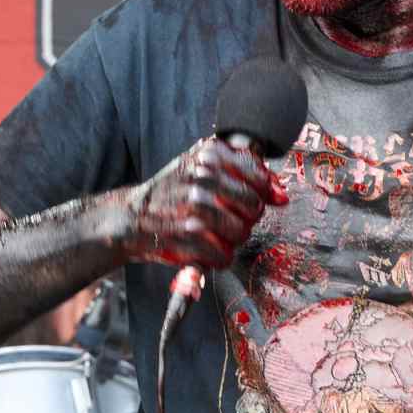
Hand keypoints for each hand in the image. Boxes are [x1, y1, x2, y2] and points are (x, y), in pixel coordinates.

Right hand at [121, 138, 286, 267]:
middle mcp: (203, 176)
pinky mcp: (189, 234)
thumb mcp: (201, 168)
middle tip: (226, 219)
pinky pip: (225, 254)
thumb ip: (243, 174)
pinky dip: (218, 258)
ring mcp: (196, 205)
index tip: (251, 201)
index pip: (258, 176)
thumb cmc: (172, 192)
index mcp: (209, 154)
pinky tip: (205, 249)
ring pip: (242, 232)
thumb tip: (281, 196)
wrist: (130, 217)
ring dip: (231, 240)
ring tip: (213, 235)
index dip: (260, 193)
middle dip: (244, 218)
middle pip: (254, 206)